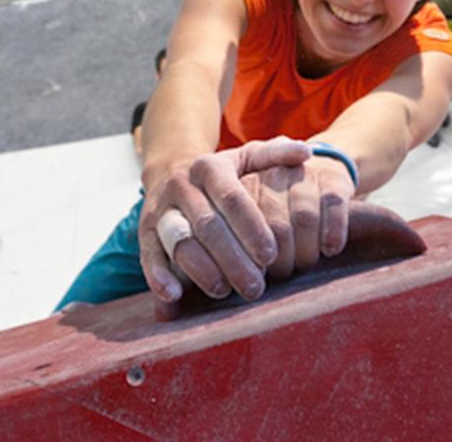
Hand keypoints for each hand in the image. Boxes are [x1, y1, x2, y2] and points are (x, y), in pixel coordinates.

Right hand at [138, 137, 312, 303]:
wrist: (171, 173)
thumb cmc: (222, 176)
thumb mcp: (247, 158)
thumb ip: (276, 155)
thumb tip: (306, 155)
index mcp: (210, 167)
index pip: (233, 198)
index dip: (252, 227)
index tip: (271, 255)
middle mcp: (182, 185)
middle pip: (208, 225)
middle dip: (233, 259)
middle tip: (256, 287)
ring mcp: (160, 209)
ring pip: (180, 241)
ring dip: (202, 270)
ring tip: (224, 291)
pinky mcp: (144, 233)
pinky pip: (148, 255)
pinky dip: (158, 276)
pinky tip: (174, 296)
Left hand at [247, 153, 355, 279]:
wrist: (314, 181)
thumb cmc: (273, 217)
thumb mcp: (249, 224)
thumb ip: (236, 245)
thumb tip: (233, 283)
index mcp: (243, 185)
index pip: (244, 226)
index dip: (253, 257)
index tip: (258, 276)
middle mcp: (271, 173)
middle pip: (276, 226)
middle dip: (282, 259)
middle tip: (283, 272)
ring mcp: (303, 173)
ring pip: (305, 217)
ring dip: (306, 250)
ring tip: (304, 263)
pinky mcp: (333, 176)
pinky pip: (332, 205)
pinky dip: (332, 231)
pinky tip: (330, 249)